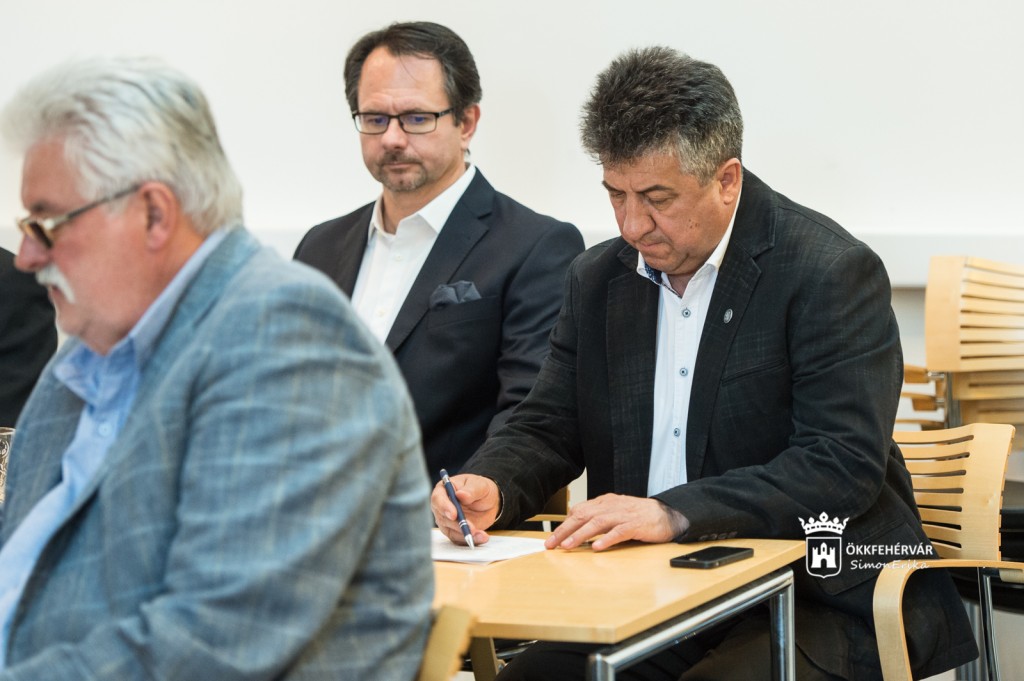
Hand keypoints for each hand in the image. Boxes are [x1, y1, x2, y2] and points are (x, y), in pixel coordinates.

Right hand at [431, 473, 500, 545]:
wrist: (488, 502)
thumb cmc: (480, 489)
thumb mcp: (480, 485)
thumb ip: (471, 490)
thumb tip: (460, 494)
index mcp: (444, 490)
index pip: (438, 498)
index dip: (444, 507)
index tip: (454, 515)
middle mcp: (441, 506)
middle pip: (443, 518)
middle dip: (457, 525)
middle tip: (471, 528)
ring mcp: (446, 520)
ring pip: (451, 531)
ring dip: (465, 534)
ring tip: (481, 535)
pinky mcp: (454, 532)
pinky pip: (459, 539)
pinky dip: (471, 540)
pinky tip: (481, 537)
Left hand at [545, 494, 688, 550]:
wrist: (666, 514)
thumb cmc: (639, 516)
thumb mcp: (614, 513)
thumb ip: (598, 518)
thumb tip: (576, 530)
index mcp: (604, 502)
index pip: (578, 511)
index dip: (564, 525)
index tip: (552, 539)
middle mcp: (611, 506)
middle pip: (583, 515)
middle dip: (565, 530)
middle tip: (552, 544)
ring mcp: (623, 515)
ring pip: (597, 523)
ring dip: (581, 535)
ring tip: (568, 546)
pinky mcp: (636, 525)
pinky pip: (619, 531)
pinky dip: (607, 539)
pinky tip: (597, 547)